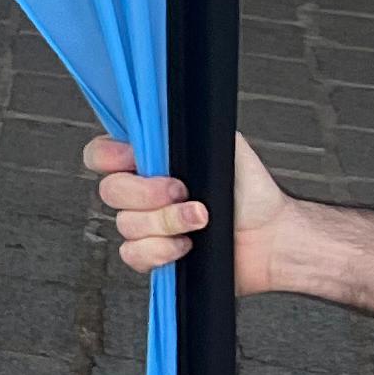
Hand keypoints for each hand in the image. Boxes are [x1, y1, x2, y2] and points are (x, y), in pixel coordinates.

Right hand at [89, 129, 284, 289]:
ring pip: (126, 225)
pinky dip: (161, 251)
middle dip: (148, 193)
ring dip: (167, 222)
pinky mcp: (155, 257)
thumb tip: (164, 117)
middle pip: (109, 190)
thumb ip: (192, 128)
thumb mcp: (224, 146)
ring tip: (201, 219)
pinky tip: (187, 245)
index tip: (135, 159)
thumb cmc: (251, 193)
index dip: (109, 157)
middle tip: (183, 191)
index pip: (101, 154)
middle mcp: (142, 194)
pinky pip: (134, 255)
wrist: (272, 237)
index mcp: (149, 163)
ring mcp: (147, 227)